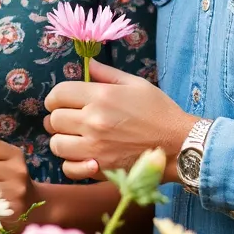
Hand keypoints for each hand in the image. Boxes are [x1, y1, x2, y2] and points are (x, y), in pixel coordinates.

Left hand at [44, 59, 196, 181]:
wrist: (179, 145)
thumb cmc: (159, 112)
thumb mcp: (136, 84)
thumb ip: (107, 74)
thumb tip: (88, 64)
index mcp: (100, 96)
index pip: (58, 94)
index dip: (56, 97)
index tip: (62, 102)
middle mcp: (93, 121)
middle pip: (54, 120)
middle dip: (59, 118)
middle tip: (71, 120)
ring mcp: (94, 147)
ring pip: (57, 144)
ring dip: (63, 140)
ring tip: (76, 138)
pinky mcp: (100, 169)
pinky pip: (68, 168)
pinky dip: (71, 163)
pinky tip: (82, 156)